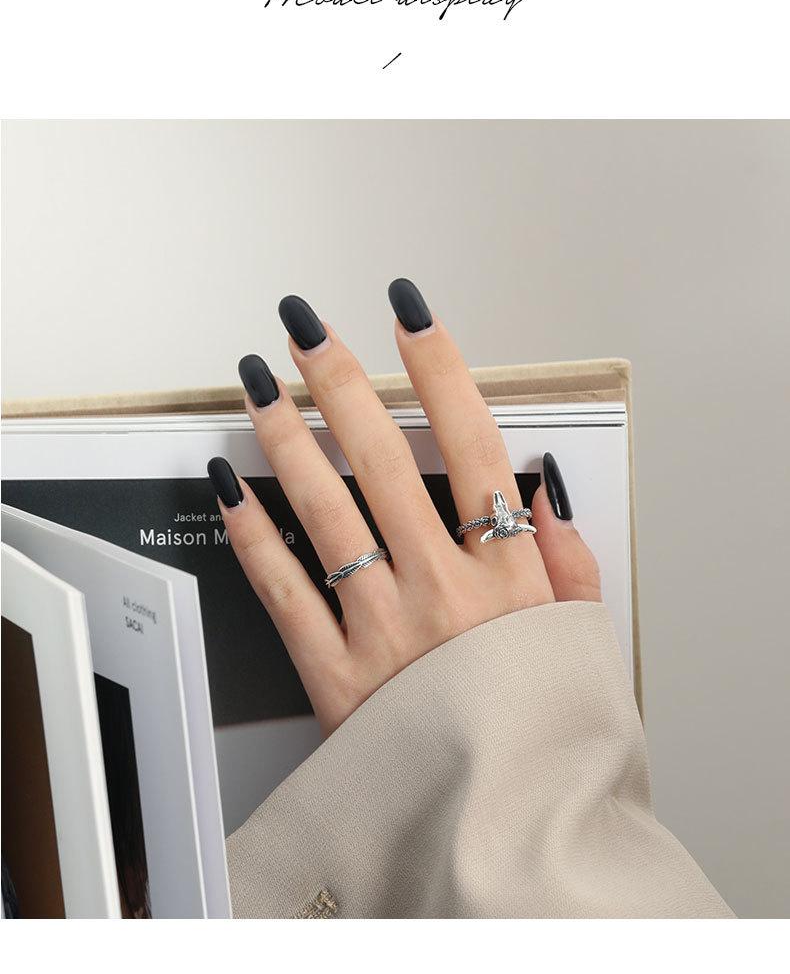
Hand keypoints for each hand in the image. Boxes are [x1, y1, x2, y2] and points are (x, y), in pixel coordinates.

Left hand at [208, 280, 600, 735]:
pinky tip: (229, 487)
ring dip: (284, 437)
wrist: (504, 833)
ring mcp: (381, 630)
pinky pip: (281, 592)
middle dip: (338, 378)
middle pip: (380, 458)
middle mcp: (440, 590)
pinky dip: (250, 535)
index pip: (469, 443)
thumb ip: (568, 563)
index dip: (437, 368)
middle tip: (304, 327)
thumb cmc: (539, 737)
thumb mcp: (582, 644)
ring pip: (322, 509)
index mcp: (507, 575)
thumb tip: (539, 490)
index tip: (409, 315)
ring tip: (255, 385)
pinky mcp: (333, 676)